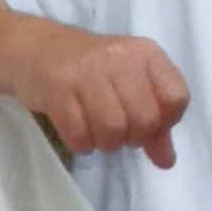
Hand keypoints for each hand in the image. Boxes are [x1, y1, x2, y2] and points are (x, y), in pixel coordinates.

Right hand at [9, 27, 190, 166]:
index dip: (164, 122)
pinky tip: (78, 132)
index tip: (146, 123)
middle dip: (132, 138)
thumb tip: (167, 161)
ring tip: (96, 132)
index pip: (175, 99)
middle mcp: (120, 57)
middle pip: (145, 120)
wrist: (35, 49)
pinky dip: (81, 144)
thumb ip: (154, 123)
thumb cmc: (89, 70)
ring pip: (113, 130)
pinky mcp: (57, 87)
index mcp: (145, 54)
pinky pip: (80, 135)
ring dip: (105, 143)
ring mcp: (87, 71)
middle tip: (117, 131)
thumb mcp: (129, 85)